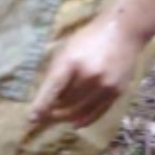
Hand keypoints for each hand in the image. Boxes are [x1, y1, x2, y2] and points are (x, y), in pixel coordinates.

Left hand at [27, 17, 143, 128]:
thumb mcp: (65, 51)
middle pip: (65, 103)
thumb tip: (45, 98)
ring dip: (66, 117)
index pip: (52, 89)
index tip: (31, 118)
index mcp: (71, 62)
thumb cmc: (88, 39)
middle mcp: (88, 75)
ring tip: (57, 118)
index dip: (41, 105)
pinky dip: (84, 119)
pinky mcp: (117, 91)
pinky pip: (98, 112)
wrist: (123, 32)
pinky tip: (75, 123)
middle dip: (52, 112)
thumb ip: (55, 73)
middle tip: (43, 117)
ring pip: (80, 110)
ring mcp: (105, 85)